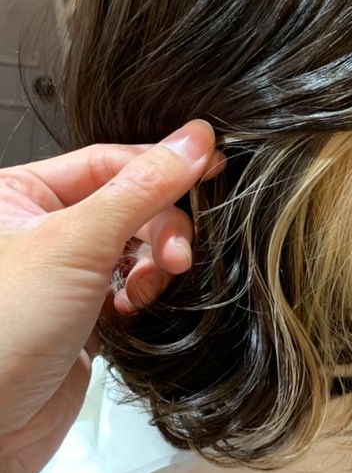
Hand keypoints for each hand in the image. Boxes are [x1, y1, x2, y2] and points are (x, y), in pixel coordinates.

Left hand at [0, 120, 222, 472]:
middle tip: (179, 252)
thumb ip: (141, 188)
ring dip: (157, 262)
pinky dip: (145, 293)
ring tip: (161, 282)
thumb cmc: (2, 331)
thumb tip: (194, 140)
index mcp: (19, 194)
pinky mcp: (80, 318)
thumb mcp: (75, 243)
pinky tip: (140, 306)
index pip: (107, 161)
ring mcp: (61, 276)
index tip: (209, 165)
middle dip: (161, 225)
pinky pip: (130, 288)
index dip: (160, 164)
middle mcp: (39, 230)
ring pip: (134, 248)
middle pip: (128, 204)